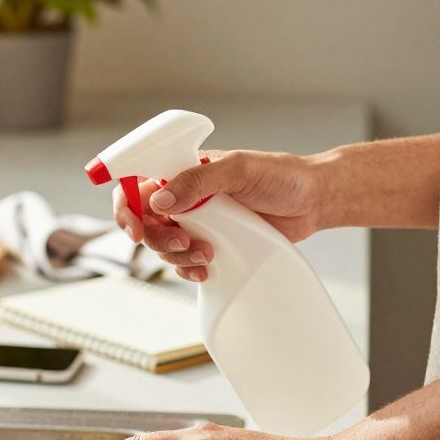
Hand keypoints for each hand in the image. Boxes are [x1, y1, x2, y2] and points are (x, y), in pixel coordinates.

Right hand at [113, 150, 324, 281]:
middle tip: (182, 243)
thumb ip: (198, 180)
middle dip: (156, 238)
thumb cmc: (281, 175)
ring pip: (163, 246)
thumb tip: (160, 201)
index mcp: (183, 170)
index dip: (126, 206)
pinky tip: (206, 269)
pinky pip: (184, 262)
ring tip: (206, 255)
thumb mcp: (239, 169)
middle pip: (145, 222)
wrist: (313, 202)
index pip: (137, 183)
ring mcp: (197, 222)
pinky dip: (188, 270)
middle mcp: (185, 196)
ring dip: (177, 257)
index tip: (135, 226)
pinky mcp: (212, 244)